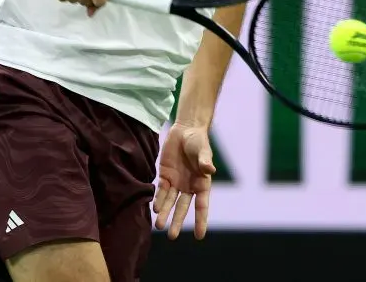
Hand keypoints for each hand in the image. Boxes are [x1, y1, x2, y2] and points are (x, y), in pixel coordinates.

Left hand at [152, 122, 215, 239]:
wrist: (185, 129)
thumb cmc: (198, 141)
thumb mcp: (203, 150)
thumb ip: (205, 161)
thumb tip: (210, 170)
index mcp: (202, 184)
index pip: (202, 206)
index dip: (201, 220)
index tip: (199, 236)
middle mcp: (189, 187)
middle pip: (182, 208)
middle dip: (177, 221)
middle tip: (172, 236)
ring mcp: (176, 182)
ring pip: (170, 202)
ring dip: (165, 213)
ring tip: (159, 226)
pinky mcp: (165, 175)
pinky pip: (161, 190)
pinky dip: (158, 199)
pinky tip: (155, 209)